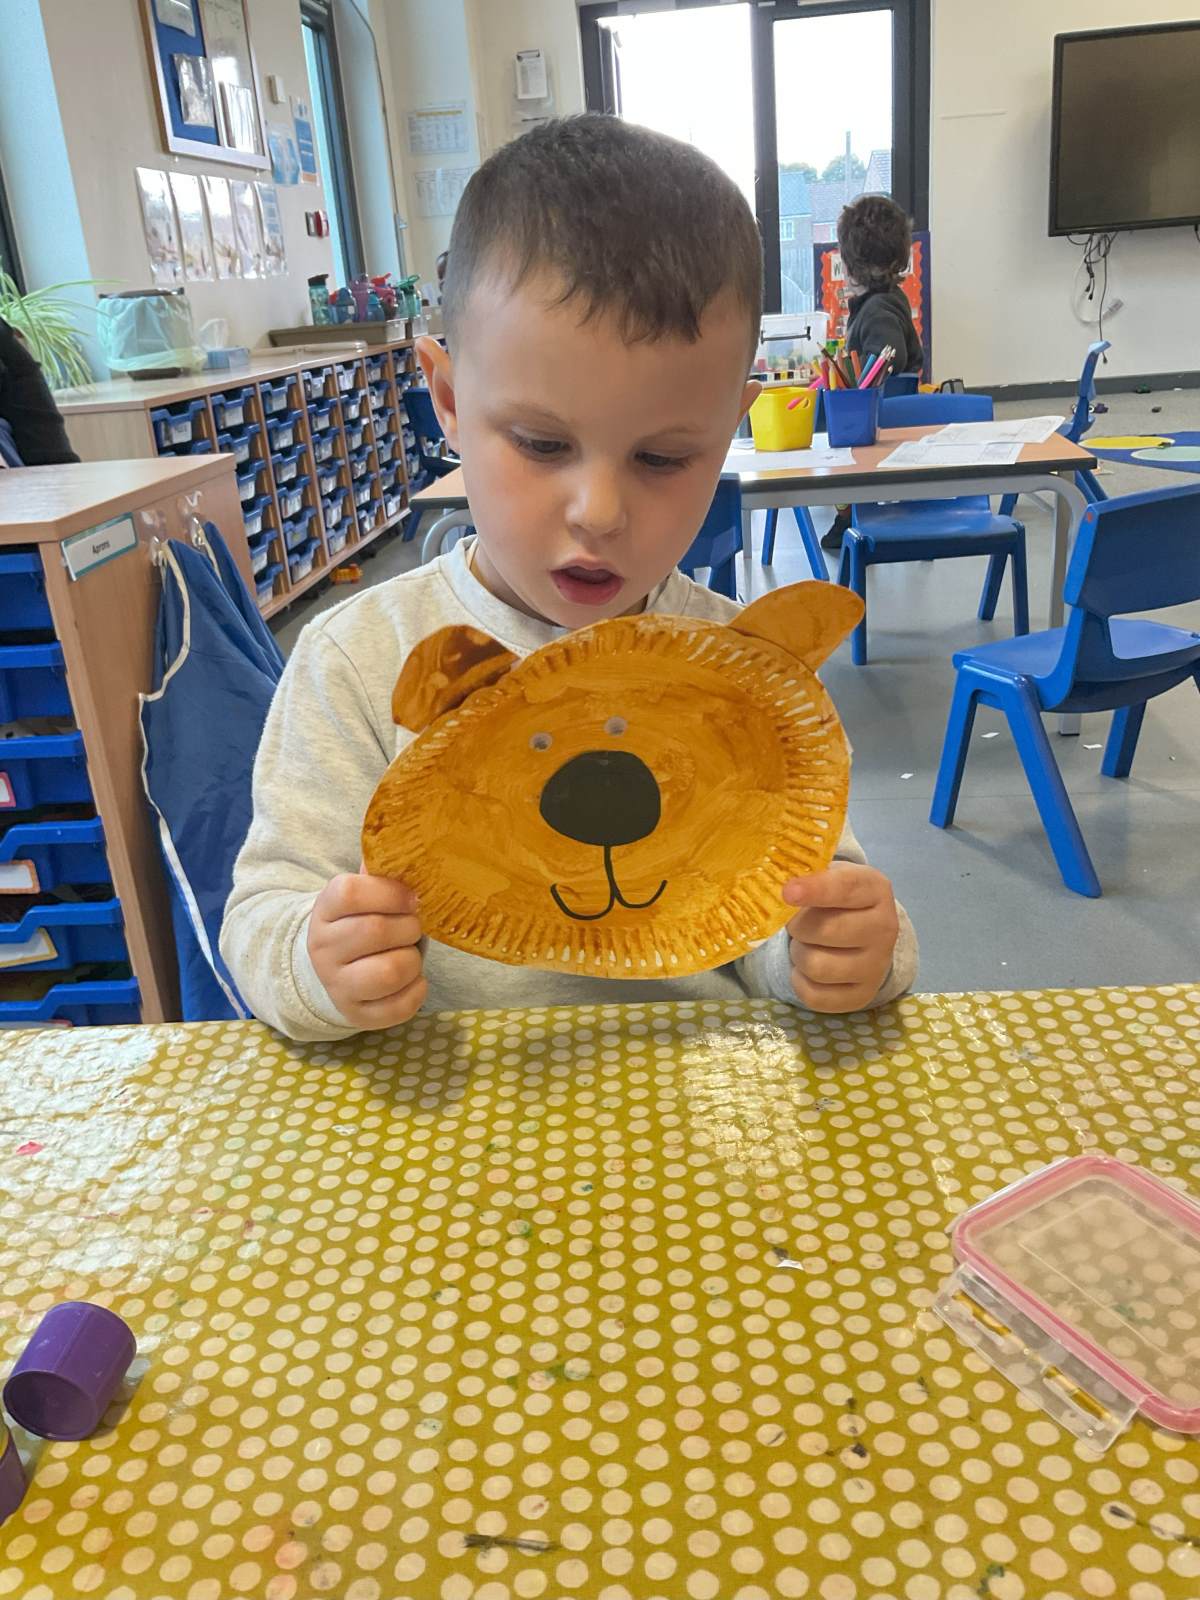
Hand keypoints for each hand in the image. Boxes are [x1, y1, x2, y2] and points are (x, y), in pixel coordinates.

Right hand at [307, 873, 426, 1028]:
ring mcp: (337, 985)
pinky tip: (412, 978)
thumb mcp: (362, 894)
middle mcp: (323, 948)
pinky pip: (399, 1006)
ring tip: (410, 953)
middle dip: (409, 927)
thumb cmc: (360, 922)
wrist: (332, 969)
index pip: (350, 892)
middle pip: (376, 931)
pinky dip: (417, 990)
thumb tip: (405, 840)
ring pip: (390, 971)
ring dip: (413, 959)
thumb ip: (380, 872)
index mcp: (325, 910)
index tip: (412, 898)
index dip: (390, 892)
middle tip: (413, 926)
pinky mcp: (357, 1014)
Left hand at [783, 863, 898, 1013]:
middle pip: (826, 930)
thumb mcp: (829, 876)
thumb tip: (781, 887)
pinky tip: (806, 968)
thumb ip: (808, 875)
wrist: (864, 932)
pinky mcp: (862, 996)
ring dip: (798, 954)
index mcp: (875, 889)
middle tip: (796, 923)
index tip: (787, 892)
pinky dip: (799, 981)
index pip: (845, 888)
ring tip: (804, 944)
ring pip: (817, 966)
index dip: (815, 890)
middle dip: (798, 926)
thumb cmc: (837, 899)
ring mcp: (877, 966)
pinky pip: (814, 996)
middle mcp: (885, 928)